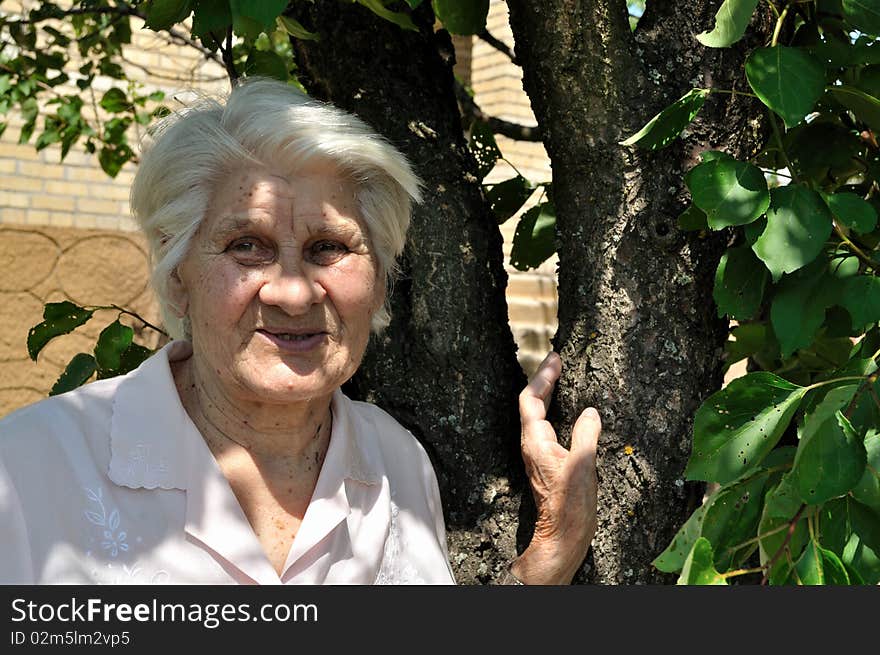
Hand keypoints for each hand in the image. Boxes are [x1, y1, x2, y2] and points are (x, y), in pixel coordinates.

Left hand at [511, 352, 599, 584]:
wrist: (562, 535)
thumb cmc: (570, 504)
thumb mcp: (583, 465)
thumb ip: (586, 434)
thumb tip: (590, 412)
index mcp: (535, 441)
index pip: (531, 399)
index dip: (542, 377)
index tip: (555, 359)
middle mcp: (531, 446)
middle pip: (532, 405)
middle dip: (544, 382)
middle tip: (557, 362)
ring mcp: (537, 455)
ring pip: (537, 417)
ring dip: (547, 396)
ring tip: (560, 379)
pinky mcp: (546, 464)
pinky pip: (546, 428)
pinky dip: (554, 412)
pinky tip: (567, 413)